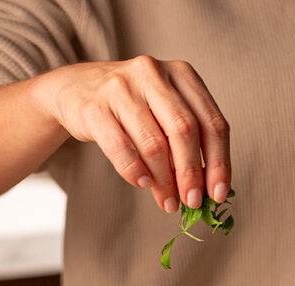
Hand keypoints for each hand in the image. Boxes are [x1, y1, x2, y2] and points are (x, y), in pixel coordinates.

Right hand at [31, 56, 230, 213]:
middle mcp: (153, 73)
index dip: (219, 161)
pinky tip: (144, 184)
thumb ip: (184, 141)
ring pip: (153, 142)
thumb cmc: (130, 106)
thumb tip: (203, 189)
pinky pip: (120, 147)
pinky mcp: (94, 107)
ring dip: (163, 180)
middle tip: (193, 202)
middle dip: (191, 173)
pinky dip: (135, 171)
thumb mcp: (162, 111)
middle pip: (184, 130)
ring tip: (167, 202)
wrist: (75, 89)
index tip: (219, 193)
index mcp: (181, 73)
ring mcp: (121, 87)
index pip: (211, 122)